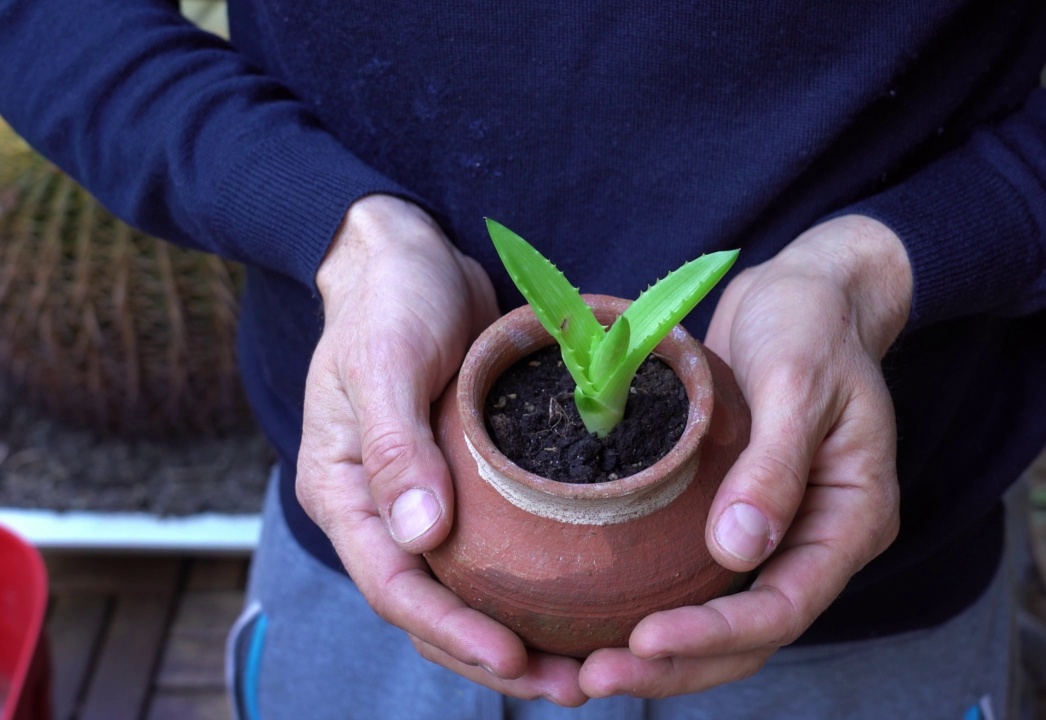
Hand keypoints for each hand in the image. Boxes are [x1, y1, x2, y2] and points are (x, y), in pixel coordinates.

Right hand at [298, 195, 587, 704]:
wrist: (407, 253)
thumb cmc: (387, 300)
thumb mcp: (386, 363)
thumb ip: (397, 447)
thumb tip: (418, 537)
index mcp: (348, 493)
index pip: (396, 586)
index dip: (452, 631)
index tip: (515, 658)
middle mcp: (385, 509)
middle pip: (434, 609)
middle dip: (496, 656)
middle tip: (573, 686)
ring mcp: (427, 499)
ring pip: (468, 590)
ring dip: (520, 634)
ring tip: (588, 668)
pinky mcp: (469, 480)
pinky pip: (497, 550)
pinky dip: (532, 584)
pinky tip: (585, 603)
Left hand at [578, 215, 911, 696]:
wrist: (810, 292)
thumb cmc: (812, 323)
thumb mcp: (799, 379)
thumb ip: (775, 465)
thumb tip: (738, 552)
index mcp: (852, 517)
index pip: (786, 605)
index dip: (716, 634)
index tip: (645, 640)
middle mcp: (818, 540)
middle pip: (751, 635)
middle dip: (676, 666)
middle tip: (593, 678)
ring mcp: (779, 532)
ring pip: (723, 619)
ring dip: (660, 653)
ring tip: (584, 669)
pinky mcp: (740, 514)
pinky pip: (701, 581)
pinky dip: (658, 606)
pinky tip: (602, 619)